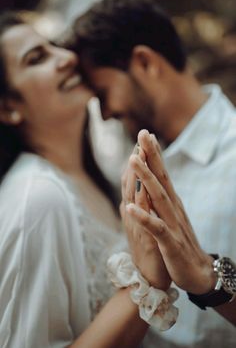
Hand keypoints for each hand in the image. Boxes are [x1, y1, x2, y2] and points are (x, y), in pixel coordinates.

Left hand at [126, 129, 215, 294]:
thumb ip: (161, 200)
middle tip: (142, 134)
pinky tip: (131, 207)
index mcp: (171, 202)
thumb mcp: (169, 217)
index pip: (162, 174)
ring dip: (145, 178)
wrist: (197, 273)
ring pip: (158, 197)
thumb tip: (152, 182)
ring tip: (134, 159)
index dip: (154, 154)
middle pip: (161, 178)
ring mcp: (172, 224)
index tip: (145, 135)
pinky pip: (155, 228)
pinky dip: (144, 217)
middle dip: (151, 155)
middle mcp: (173, 208)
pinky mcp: (170, 242)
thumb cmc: (180, 243)